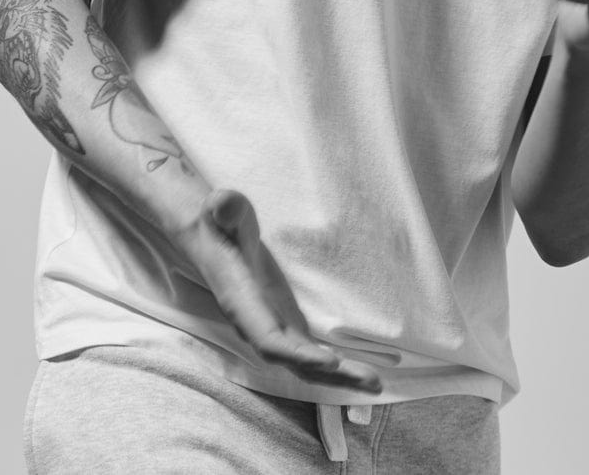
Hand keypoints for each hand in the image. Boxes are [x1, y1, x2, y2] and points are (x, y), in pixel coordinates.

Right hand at [175, 188, 382, 394]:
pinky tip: (362, 373)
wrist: (212, 238)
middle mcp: (258, 324)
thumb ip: (225, 209)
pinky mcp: (286, 323)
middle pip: (294, 361)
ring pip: (305, 362)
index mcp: (243, 303)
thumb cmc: (220, 223)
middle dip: (331, 375)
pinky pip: (310, 352)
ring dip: (340, 377)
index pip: (269, 339)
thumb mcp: (221, 210)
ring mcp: (274, 326)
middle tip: (371, 382)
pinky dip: (335, 366)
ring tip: (377, 385)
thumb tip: (223, 203)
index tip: (329, 362)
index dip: (296, 355)